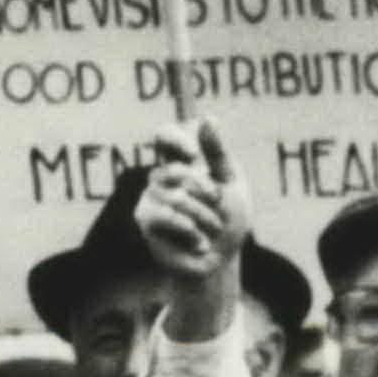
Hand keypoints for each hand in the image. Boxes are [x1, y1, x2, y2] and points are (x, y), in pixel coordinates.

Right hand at [129, 120, 249, 287]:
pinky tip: (199, 242)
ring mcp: (150, 198)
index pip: (165, 136)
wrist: (222, 259)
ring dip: (204, 216)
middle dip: (206, 190)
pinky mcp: (146, 222)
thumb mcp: (231, 182)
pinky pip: (167, 217)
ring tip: (211, 229)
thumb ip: (218, 152)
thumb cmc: (229, 218)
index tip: (192, 152)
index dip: (174, 139)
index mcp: (182, 162)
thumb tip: (207, 117)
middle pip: (176, 171)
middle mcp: (161, 177)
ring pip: (176, 197)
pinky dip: (192, 230)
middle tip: (218, 204)